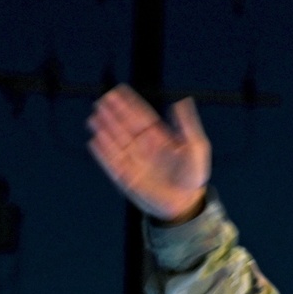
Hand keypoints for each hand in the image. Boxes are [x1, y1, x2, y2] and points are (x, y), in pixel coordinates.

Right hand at [87, 84, 210, 222]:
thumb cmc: (193, 175)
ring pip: (116, 142)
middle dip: (114, 114)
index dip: (129, 104)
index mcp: (158, 137)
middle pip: (125, 127)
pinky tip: (97, 140)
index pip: (140, 117)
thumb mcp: (196, 147)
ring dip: (106, 130)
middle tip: (103, 100)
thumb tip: (182, 101)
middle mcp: (143, 147)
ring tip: (95, 117)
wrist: (186, 202)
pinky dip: (104, 152)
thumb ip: (188, 125)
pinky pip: (112, 163)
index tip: (118, 91)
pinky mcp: (127, 178)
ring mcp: (134, 161)